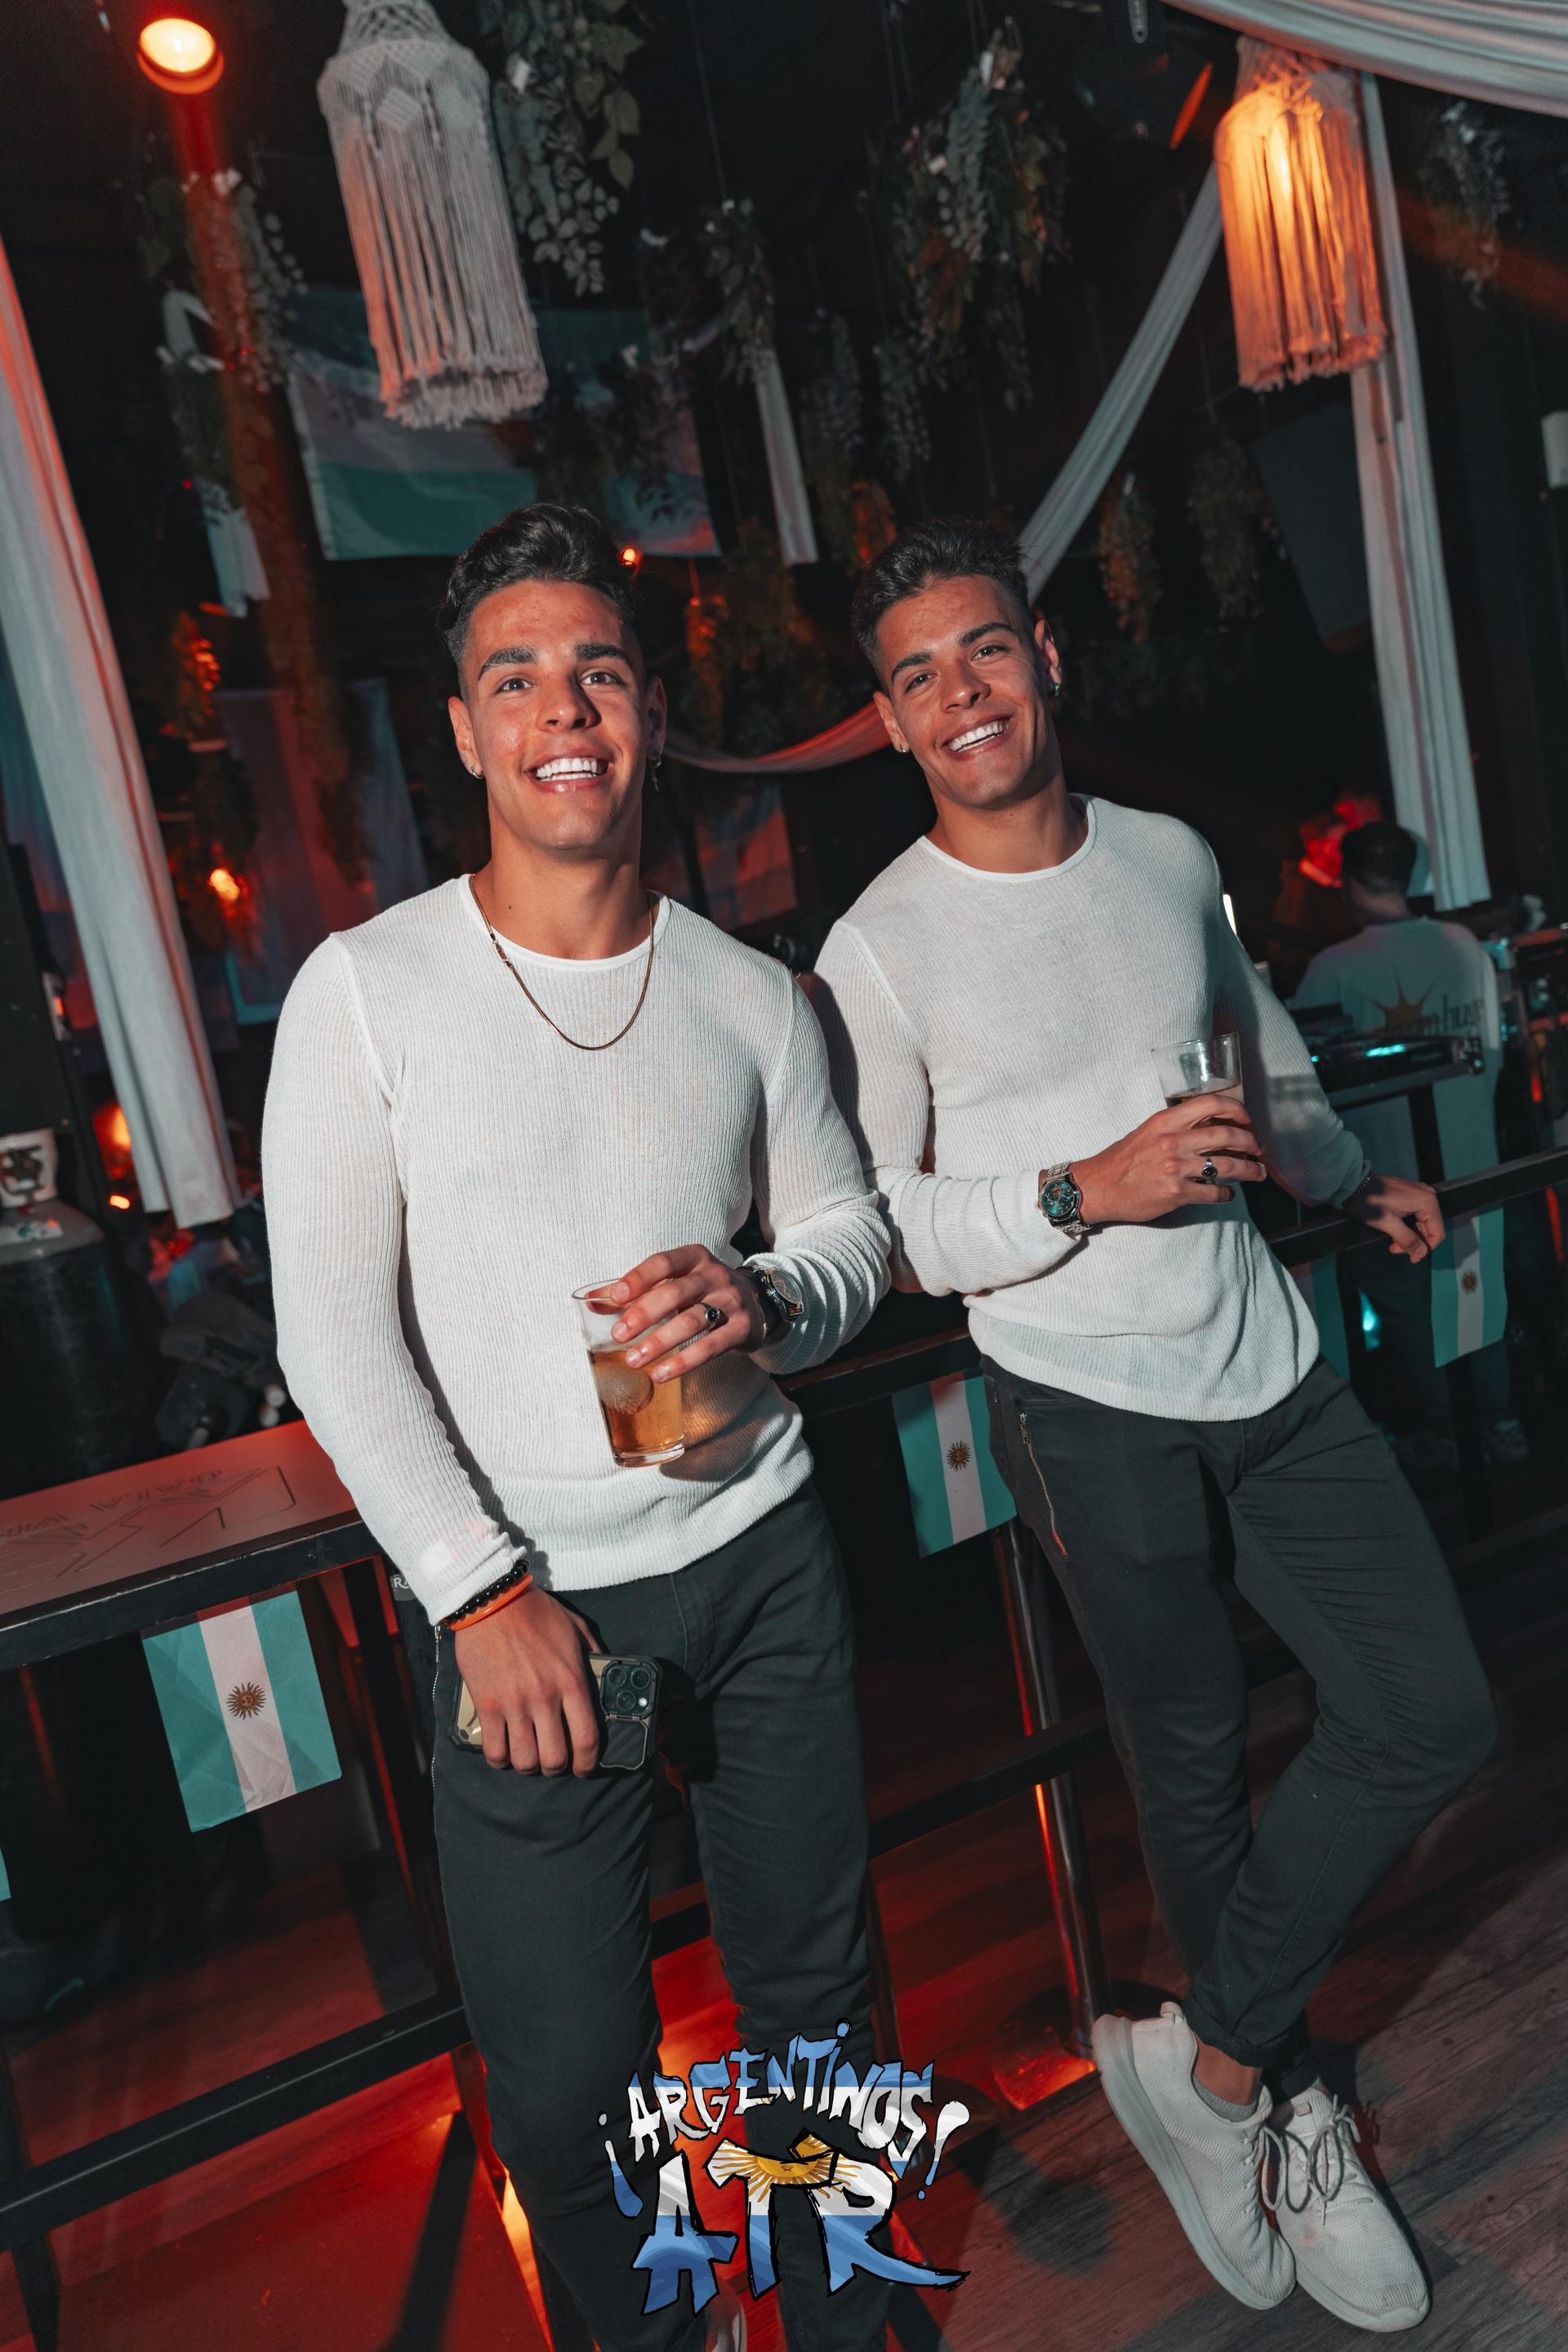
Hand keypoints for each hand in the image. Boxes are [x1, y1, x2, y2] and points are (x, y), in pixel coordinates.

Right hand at [454, 1587, 599, 1773]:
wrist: (492, 1601)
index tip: (584, 1768)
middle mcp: (545, 1698)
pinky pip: (494, 1750)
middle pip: (555, 1758)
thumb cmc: (535, 1612)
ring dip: (528, 1766)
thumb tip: (605, 1672)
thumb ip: (593, 1651)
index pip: (587, 1738)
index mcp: (571, 1681)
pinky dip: (500, 1760)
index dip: (588, 1763)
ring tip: (528, 1758)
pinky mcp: (487, 1705)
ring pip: (524, 1760)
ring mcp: (514, 1704)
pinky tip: (503, 1753)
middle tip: (553, 1762)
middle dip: (556, 1768)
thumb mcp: (576, 1626)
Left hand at [605, 1245, 764, 1379]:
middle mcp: (714, 1275)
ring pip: (692, 1321)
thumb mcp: (674, 1281)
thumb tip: (591, 1302)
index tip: (616, 1297)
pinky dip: (684, 1362)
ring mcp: (730, 1301)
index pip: (663, 1262)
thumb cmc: (703, 1290)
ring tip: (634, 1360)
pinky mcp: (741, 1328)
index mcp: (693, 1258)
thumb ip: (635, 1290)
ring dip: (660, 1342)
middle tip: (619, 1335)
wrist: (757, 1302)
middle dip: (644, 1314)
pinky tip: (661, 1373)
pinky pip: (710, 1347)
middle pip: (675, 1292)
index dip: (638, 1278)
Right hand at [1071, 1095, 1266, 1224]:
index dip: (1237, 1109)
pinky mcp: (1177, 1193)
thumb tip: (1214, 1126)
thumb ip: (1178, 1127)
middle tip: (1258, 1149)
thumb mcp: (1149, 1131)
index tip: (1247, 1119)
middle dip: (1251, 1142)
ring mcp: (1176, 1168)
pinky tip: (1227, 1193)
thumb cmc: (1123, 1159)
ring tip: (1257, 1173)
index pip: (1212, 1104)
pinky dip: (1226, 1194)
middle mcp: (1173, 1141)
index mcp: (1166, 1121)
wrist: (1099, 1187)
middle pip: (1227, 1135)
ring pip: (1228, 1166)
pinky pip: (1214, 1192)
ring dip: (1249, 1170)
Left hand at [1344, 1170, 1443, 1261]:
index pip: (1437, 1233)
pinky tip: (1395, 1232)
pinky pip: (1416, 1214)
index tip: (1411, 1258)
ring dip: (1410, 1236)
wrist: (1354, 1184)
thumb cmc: (1370, 1202)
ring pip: (1423, 1223)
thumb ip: (1407, 1240)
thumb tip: (1422, 1253)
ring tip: (1393, 1243)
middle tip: (1395, 1249)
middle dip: (1415, 1242)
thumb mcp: (1388, 1224)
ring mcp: (1420, 1193)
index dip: (1426, 1249)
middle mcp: (1428, 1195)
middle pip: (1430, 1228)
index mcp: (1427, 1202)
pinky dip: (1407, 1226)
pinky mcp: (1411, 1193)